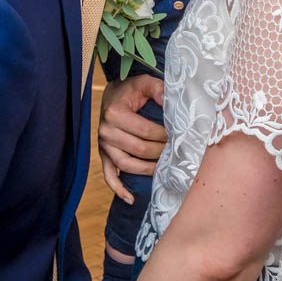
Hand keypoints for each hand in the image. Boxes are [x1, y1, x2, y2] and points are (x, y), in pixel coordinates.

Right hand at [98, 74, 166, 193]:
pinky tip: (131, 198)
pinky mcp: (104, 156)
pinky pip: (109, 175)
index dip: (164, 136)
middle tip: (176, 151)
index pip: (145, 132)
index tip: (178, 136)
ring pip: (127, 165)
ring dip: (148, 169)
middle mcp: (106, 131)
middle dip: (161, 152)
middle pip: (139, 149)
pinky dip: (119, 189)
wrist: (113, 95)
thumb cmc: (131, 89)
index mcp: (115, 114)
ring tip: (164, 169)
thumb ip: (158, 89)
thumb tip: (171, 103)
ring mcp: (103, 146)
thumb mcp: (144, 82)